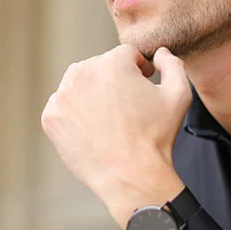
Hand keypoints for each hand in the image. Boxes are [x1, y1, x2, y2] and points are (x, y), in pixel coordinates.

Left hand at [41, 45, 189, 226]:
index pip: (126, 55)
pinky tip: (94, 131)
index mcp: (113, 62)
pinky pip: (64, 106)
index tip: (143, 89)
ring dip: (93, 94)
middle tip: (127, 109)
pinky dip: (77, 115)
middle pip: (101, 67)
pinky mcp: (51, 117)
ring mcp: (63, 95)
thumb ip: (172, 64)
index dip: (139, 71)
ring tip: (110, 120)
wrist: (131, 176)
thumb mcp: (179, 95)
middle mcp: (83, 72)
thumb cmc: (156, 136)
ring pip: (80, 84)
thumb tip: (159, 53)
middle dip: (114, 82)